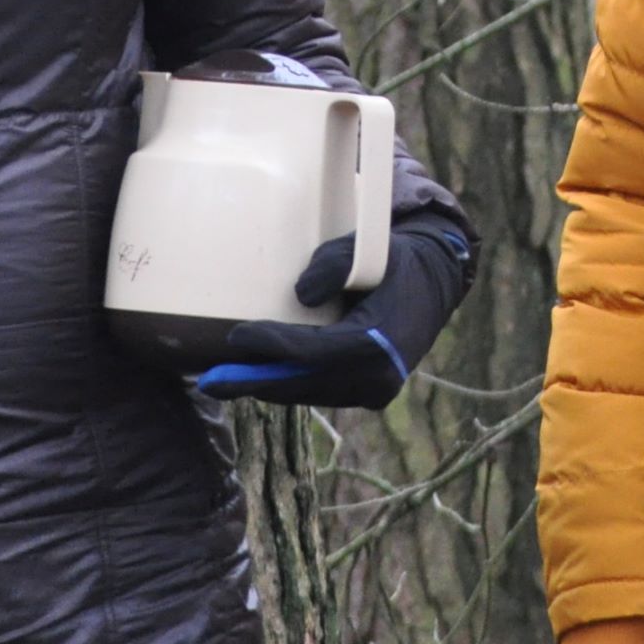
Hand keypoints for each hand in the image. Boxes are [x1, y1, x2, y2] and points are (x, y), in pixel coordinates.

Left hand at [195, 231, 467, 410]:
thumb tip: (300, 295)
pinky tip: (258, 377)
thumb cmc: (394, 261)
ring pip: (308, 393)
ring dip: (268, 387)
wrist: (434, 283)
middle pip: (304, 384)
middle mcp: (379, 377)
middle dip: (255, 383)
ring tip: (224, 382)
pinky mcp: (367, 393)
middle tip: (210, 382)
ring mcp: (374, 390)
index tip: (235, 336)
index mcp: (379, 342)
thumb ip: (333, 264)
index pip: (313, 352)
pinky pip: (319, 391)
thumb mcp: (366, 250)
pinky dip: (288, 384)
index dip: (271, 348)